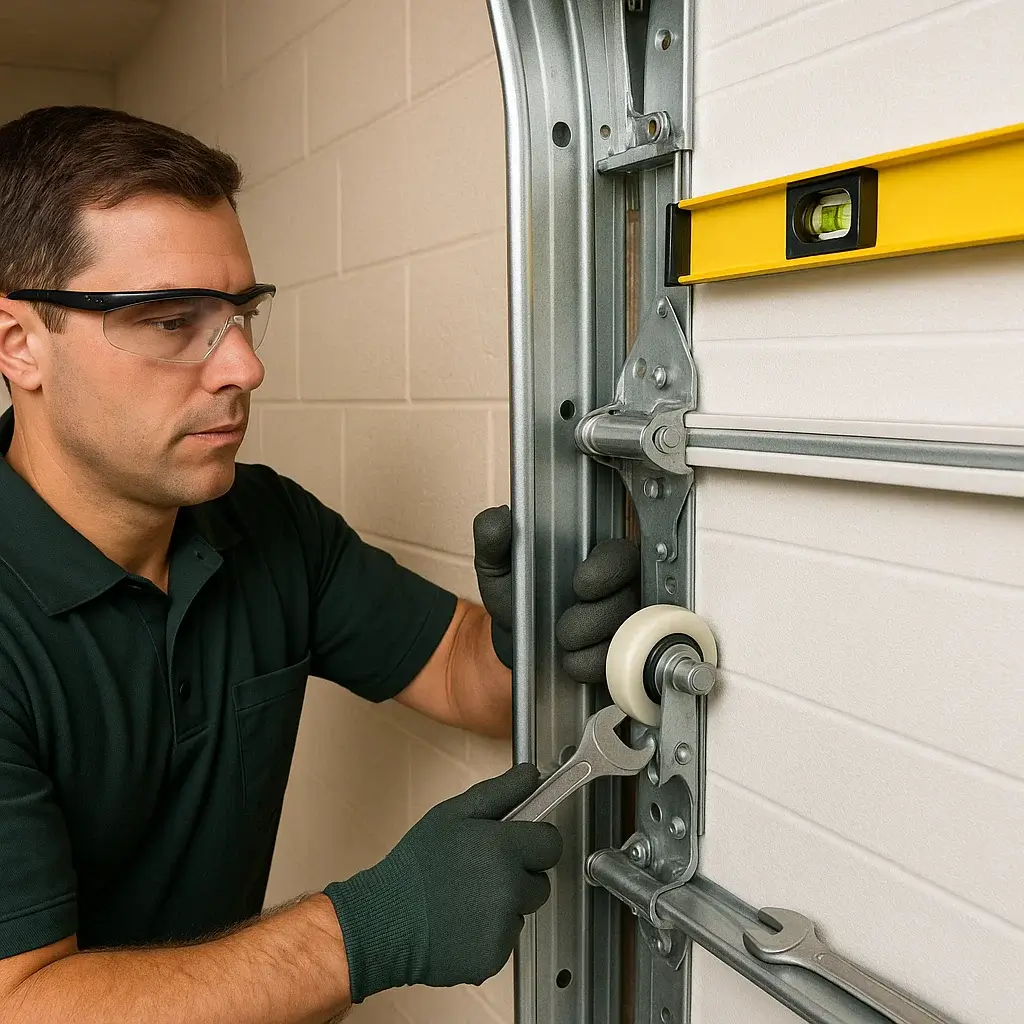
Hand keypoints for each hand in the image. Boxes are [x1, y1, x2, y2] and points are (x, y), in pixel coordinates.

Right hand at [325, 764, 561, 1000]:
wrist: (384, 921)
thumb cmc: (415, 866)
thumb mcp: (452, 815)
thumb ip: (499, 793)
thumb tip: (530, 774)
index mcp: (503, 847)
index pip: (551, 843)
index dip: (535, 842)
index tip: (519, 845)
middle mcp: (509, 887)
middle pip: (541, 881)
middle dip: (520, 876)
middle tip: (482, 872)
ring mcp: (503, 925)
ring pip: (523, 910)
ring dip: (505, 905)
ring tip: (466, 899)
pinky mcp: (494, 956)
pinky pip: (506, 939)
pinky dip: (490, 933)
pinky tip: (462, 923)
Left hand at [473, 505, 639, 683]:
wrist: (517, 641)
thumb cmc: (518, 596)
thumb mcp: (498, 563)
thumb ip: (493, 535)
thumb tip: (499, 519)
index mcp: (596, 556)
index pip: (623, 554)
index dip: (608, 569)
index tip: (580, 584)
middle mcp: (619, 587)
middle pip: (630, 597)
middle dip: (596, 616)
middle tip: (564, 626)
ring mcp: (625, 622)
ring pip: (628, 633)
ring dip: (591, 642)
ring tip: (563, 641)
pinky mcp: (623, 654)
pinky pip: (621, 663)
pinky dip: (592, 664)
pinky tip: (570, 660)